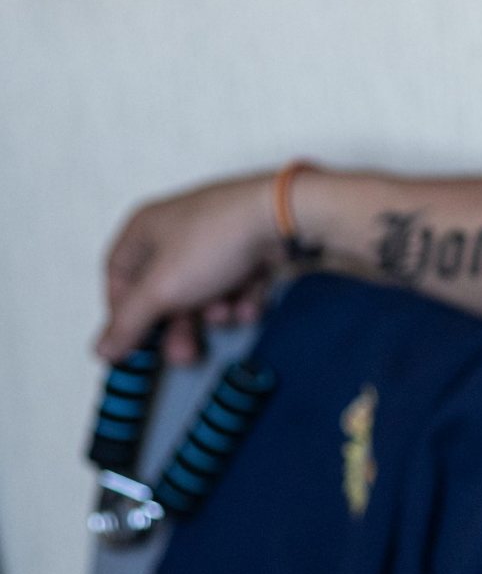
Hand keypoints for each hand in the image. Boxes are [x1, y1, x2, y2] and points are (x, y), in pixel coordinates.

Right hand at [99, 172, 284, 364]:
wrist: (285, 218)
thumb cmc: (215, 240)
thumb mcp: (161, 290)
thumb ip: (130, 322)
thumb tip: (104, 349)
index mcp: (146, 227)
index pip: (119, 274)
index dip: (124, 311)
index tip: (133, 341)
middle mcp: (179, 228)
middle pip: (165, 289)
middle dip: (177, 325)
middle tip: (184, 355)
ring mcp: (217, 235)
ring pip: (204, 289)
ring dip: (214, 311)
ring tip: (225, 313)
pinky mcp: (252, 244)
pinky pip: (238, 281)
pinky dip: (243, 298)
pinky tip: (250, 303)